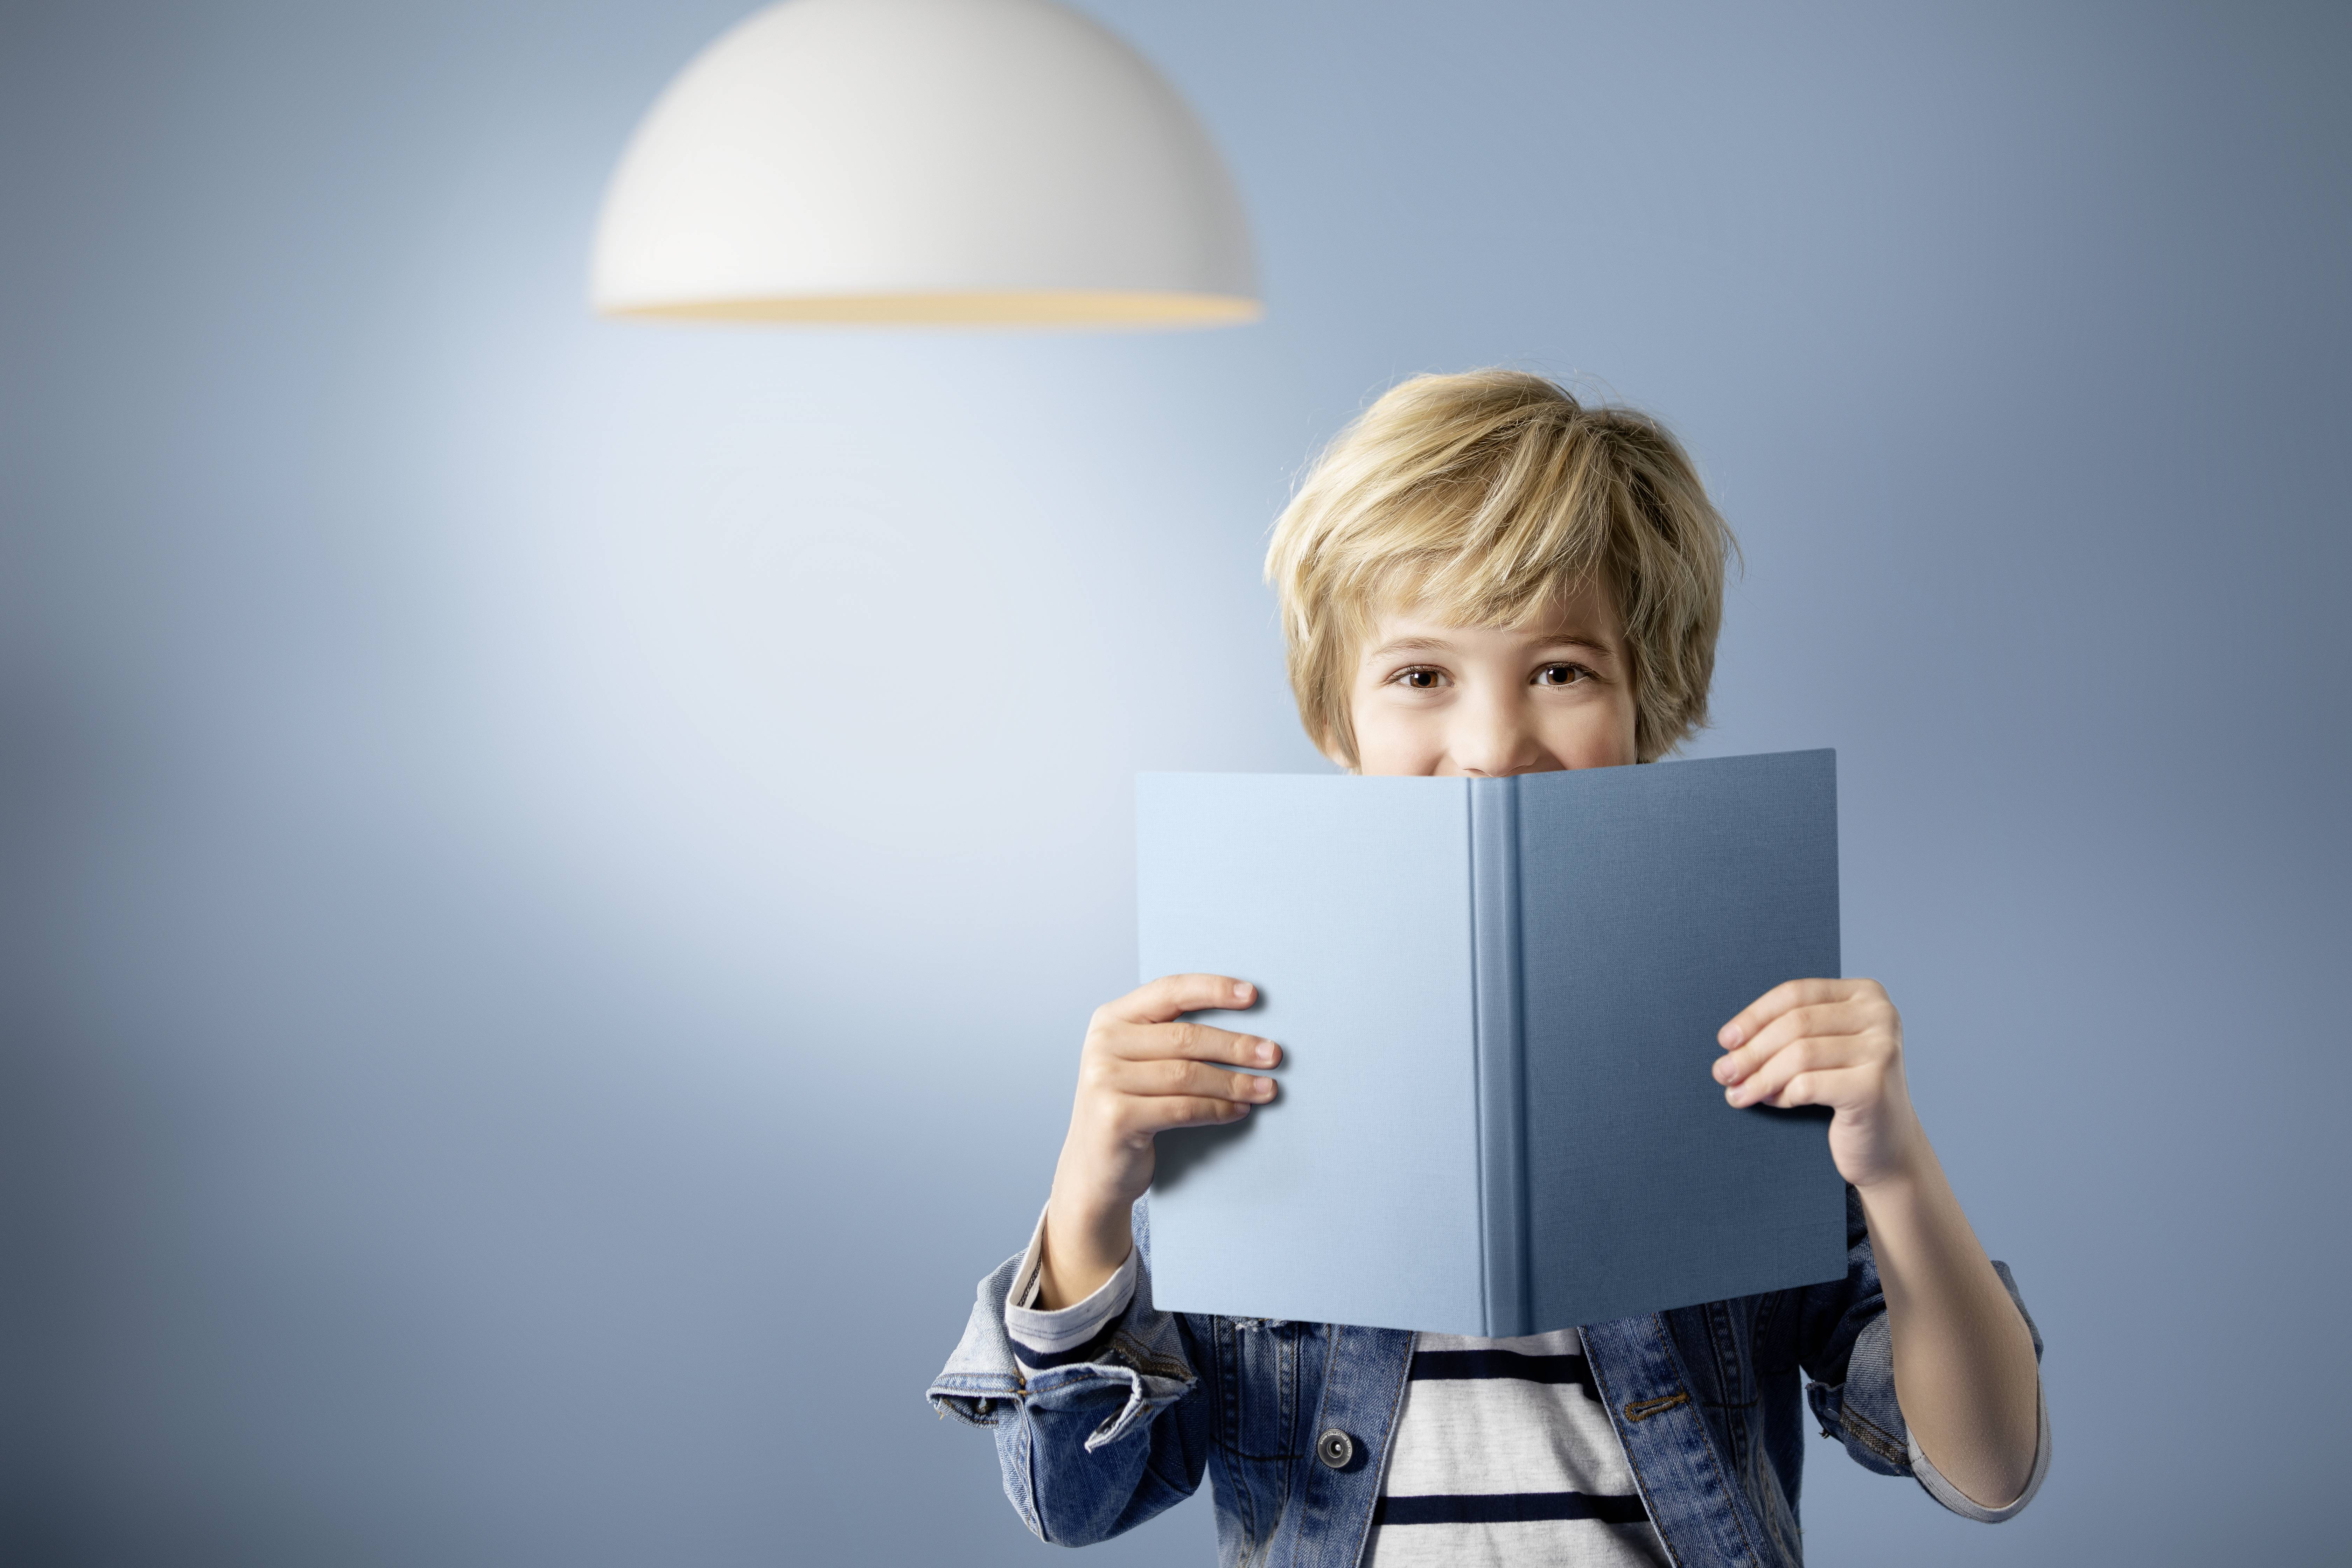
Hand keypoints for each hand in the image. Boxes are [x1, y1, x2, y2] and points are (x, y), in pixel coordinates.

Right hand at [1036, 974, 1280, 1307]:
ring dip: (1234, 1083)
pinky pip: (1183, 1108)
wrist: (1092, 1169)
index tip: (1254, 996)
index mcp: (1110, 1019)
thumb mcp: (1138, 1062)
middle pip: (1185, 1037)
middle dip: (1236, 1046)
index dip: (1214, 989)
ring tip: (1267, 1088)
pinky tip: (1239, 1110)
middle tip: (1273, 1054)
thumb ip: (1170, 1038)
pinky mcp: (1116, 1116)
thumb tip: (1244, 1028)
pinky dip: (1218, 1109)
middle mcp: (1103, 1044)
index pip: (1169, 990)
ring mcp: (1104, 1080)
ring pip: (1188, 1074)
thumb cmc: (1128, 1108)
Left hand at [1714, 977, 1924, 1190]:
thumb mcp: (1822, 1049)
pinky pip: (1807, 1085)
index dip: (1754, 1016)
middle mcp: (1881, 1016)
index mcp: (1867, 994)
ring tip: (1737, 1093)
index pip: (1796, 994)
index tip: (1725, 1040)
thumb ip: (1789, 1031)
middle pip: (1795, 1023)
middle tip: (1722, 1072)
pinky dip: (1782, 1094)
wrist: (1887, 1147)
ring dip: (1759, 1076)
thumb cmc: (1847, 1092)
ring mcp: (1882, 1051)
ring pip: (1798, 1055)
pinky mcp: (1873, 1087)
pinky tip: (1774, 1102)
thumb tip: (1731, 1040)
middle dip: (1751, 1051)